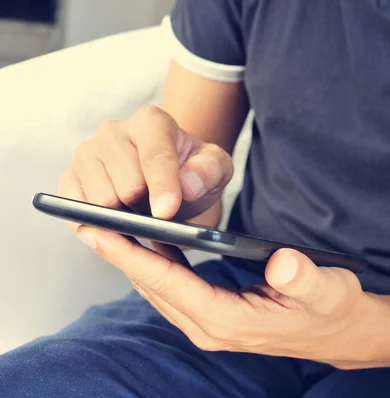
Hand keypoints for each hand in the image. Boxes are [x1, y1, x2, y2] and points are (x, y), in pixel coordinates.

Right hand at [59, 106, 233, 225]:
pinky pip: (75, 209)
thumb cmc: (193, 172)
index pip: (154, 155)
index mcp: (151, 122)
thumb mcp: (216, 169)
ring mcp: (87, 153)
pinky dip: (98, 226)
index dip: (162, 186)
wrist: (173, 180)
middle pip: (126, 184)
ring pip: (101, 200)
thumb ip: (209, 171)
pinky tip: (118, 224)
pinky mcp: (70, 177)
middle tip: (162, 212)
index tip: (167, 212)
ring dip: (125, 218)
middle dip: (147, 207)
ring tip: (141, 212)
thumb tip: (188, 184)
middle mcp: (113, 131)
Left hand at [76, 226, 387, 369]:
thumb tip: (282, 261)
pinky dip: (155, 264)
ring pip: (159, 288)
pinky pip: (174, 288)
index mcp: (231, 320)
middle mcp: (212, 327)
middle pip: (154, 287)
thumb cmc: (332, 308)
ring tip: (108, 226)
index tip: (102, 233)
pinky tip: (149, 240)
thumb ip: (303, 277)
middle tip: (89, 220)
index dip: (135, 258)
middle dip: (121, 255)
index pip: (171, 285)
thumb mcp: (327, 289)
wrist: (339, 332)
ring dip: (133, 259)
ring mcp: (210, 324)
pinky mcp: (214, 315)